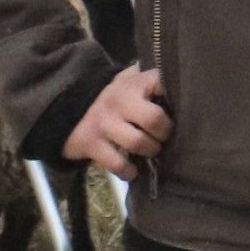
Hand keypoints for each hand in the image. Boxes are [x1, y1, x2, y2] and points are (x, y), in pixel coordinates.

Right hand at [67, 65, 170, 180]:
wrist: (69, 108)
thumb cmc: (115, 99)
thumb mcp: (130, 81)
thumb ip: (152, 80)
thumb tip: (180, 85)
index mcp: (132, 83)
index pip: (161, 83)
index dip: (175, 97)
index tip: (178, 108)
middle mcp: (118, 101)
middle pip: (154, 119)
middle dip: (164, 132)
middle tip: (162, 136)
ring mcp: (104, 123)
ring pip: (138, 143)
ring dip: (150, 150)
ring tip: (150, 149)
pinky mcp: (92, 144)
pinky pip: (117, 164)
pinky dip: (128, 171)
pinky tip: (132, 170)